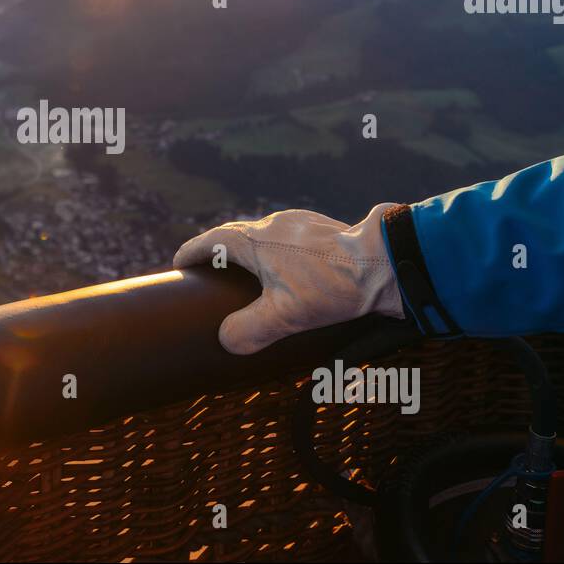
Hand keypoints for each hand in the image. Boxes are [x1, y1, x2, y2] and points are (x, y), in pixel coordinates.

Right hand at [172, 203, 405, 354]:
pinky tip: (292, 274)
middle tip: (212, 275)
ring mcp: (300, 223)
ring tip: (253, 278)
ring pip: (264, 236)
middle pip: (235, 235)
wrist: (384, 262)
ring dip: (252, 253)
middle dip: (220, 254)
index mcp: (255, 240)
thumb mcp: (284, 317)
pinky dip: (279, 254)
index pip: (211, 241)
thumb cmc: (332, 286)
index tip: (179, 265)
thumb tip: (226, 340)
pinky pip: (289, 238)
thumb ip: (248, 331)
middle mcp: (273, 224)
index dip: (191, 253)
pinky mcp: (322, 228)